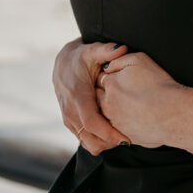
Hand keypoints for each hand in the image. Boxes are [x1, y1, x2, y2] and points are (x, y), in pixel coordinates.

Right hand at [53, 37, 129, 154]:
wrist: (62, 65)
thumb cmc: (81, 57)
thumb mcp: (92, 50)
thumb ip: (107, 50)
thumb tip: (122, 48)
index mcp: (77, 95)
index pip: (92, 123)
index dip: (109, 133)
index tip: (126, 136)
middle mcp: (71, 111)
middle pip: (91, 139)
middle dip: (110, 142)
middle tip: (130, 137)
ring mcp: (69, 120)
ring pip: (88, 144)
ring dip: (105, 144)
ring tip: (123, 134)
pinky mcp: (71, 124)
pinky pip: (85, 141)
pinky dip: (99, 141)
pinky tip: (112, 131)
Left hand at [96, 51, 186, 148]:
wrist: (172, 113)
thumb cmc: (159, 85)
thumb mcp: (140, 60)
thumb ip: (120, 59)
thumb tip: (108, 66)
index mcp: (111, 84)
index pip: (100, 79)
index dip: (109, 77)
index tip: (118, 78)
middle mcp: (108, 104)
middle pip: (99, 97)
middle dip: (106, 94)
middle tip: (122, 91)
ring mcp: (114, 122)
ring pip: (105, 114)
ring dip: (112, 109)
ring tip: (129, 104)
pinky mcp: (122, 135)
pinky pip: (115, 128)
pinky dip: (121, 122)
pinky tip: (134, 117)